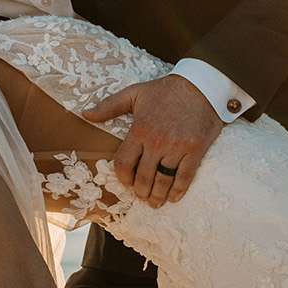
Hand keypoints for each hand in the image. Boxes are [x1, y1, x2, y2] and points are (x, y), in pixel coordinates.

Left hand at [82, 74, 220, 206]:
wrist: (201, 85)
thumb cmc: (166, 90)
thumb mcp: (134, 92)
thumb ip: (109, 106)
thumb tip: (85, 114)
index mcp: (139, 130)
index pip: (124, 163)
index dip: (123, 178)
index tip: (126, 183)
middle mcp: (157, 142)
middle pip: (143, 177)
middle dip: (140, 191)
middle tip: (142, 196)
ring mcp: (177, 148)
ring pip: (163, 181)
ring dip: (157, 196)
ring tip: (155, 202)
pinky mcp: (195, 150)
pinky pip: (185, 177)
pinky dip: (178, 190)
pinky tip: (173, 197)